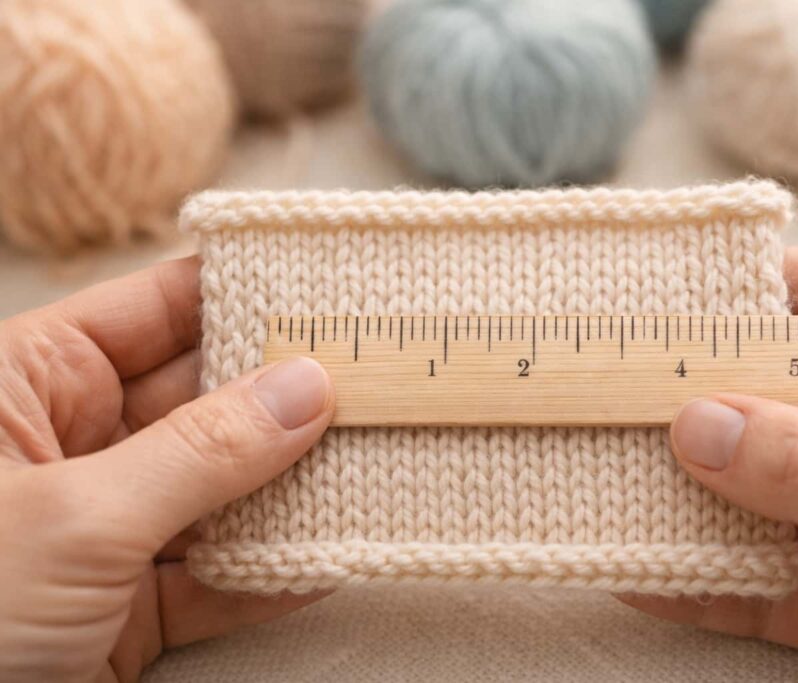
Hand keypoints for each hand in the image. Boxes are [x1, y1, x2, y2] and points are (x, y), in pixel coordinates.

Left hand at [0, 257, 335, 681]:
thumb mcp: (75, 519)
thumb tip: (304, 390)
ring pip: (220, 490)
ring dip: (294, 488)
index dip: (241, 297)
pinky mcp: (124, 607)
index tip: (329, 294)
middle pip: (205, 401)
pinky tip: (331, 554)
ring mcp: (102, 529)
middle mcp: (70, 447)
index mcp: (28, 385)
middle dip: (290, 399)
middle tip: (378, 385)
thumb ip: (200, 452)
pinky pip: (214, 574)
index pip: (156, 311)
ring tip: (375, 462)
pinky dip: (271, 571)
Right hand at [621, 248, 797, 681]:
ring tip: (602, 477)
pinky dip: (697, 579)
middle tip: (610, 397)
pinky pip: (754, 581)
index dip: (760, 293)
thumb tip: (700, 425)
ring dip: (682, 493)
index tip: (672, 308)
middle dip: (697, 400)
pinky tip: (638, 570)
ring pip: (755, 490)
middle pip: (779, 397)